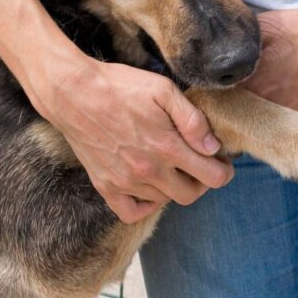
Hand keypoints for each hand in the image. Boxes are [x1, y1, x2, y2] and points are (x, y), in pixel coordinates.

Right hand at [26, 55, 234, 223]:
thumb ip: (192, 120)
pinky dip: (146, 204)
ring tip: (172, 167)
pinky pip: (132, 212)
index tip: (222, 162)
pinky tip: (149, 186)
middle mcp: (148, 171)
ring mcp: (125, 182)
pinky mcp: (105, 186)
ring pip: (164, 201)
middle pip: (191, 194)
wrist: (73, 93)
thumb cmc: (120, 86)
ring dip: (174, 187)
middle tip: (200, 164)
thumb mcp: (163, 89)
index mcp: (167, 147)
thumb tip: (213, 147)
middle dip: (203, 182)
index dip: (223, 171)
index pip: (212, 177)